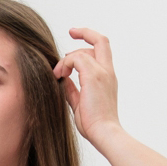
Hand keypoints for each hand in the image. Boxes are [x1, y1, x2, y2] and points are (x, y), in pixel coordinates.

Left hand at [52, 28, 121, 146]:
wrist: (104, 133)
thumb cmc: (94, 125)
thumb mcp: (80, 103)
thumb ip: (72, 89)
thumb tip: (63, 80)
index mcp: (108, 78)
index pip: (102, 50)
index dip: (90, 40)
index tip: (76, 35)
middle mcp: (108, 72)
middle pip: (101, 40)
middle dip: (85, 32)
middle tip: (70, 32)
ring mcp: (102, 73)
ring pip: (84, 50)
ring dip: (68, 58)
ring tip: (59, 73)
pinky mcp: (94, 76)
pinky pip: (77, 58)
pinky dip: (66, 63)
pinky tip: (59, 75)